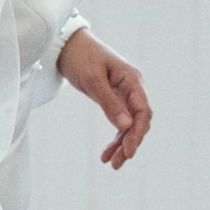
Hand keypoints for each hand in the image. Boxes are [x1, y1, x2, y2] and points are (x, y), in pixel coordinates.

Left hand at [56, 30, 151, 168]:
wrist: (66, 45)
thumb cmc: (81, 57)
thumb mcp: (93, 80)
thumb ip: (110, 103)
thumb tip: (126, 126)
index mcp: (132, 79)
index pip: (143, 111)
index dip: (138, 133)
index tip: (129, 152)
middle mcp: (132, 87)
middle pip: (139, 121)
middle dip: (129, 143)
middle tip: (117, 163)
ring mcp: (124, 93)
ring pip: (129, 124)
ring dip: (121, 144)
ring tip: (111, 164)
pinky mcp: (114, 98)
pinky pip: (119, 121)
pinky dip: (114, 137)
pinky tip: (106, 153)